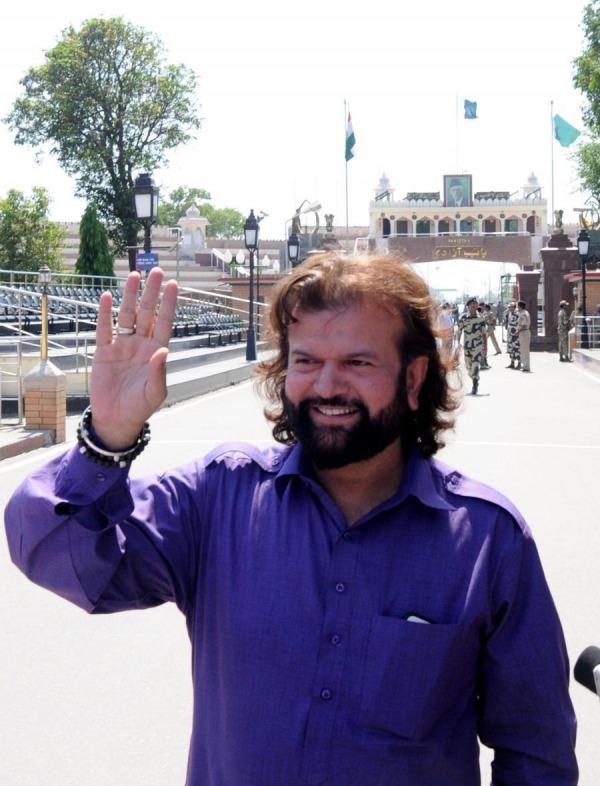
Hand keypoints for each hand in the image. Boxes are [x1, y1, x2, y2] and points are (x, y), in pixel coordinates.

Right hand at [90, 267, 178, 449]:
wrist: (116, 418)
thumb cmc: (140, 406)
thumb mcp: (154, 392)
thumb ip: (159, 372)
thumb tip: (163, 351)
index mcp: (155, 351)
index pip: (164, 322)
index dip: (168, 304)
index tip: (173, 285)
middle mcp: (140, 344)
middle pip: (147, 313)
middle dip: (152, 293)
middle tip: (156, 271)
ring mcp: (121, 346)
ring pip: (127, 315)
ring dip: (131, 296)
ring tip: (135, 275)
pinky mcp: (103, 352)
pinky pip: (104, 329)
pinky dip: (105, 313)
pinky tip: (107, 296)